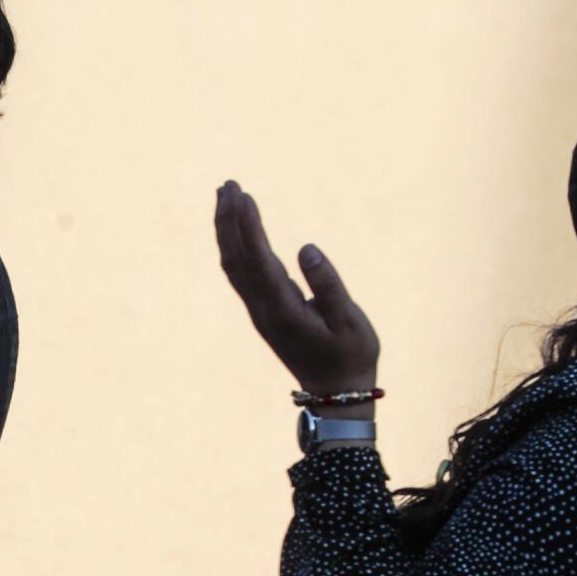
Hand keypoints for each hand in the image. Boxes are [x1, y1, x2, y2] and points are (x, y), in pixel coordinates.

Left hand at [214, 180, 380, 396]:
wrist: (336, 392)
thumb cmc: (350, 354)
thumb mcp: (349, 321)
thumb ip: (329, 285)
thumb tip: (307, 248)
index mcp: (282, 309)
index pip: (258, 259)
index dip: (248, 226)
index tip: (243, 195)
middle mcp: (262, 308)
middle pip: (235, 257)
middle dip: (228, 219)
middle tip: (227, 184)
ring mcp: (258, 311)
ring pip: (233, 264)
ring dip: (226, 229)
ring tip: (226, 196)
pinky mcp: (262, 311)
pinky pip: (239, 272)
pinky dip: (234, 245)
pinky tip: (235, 229)